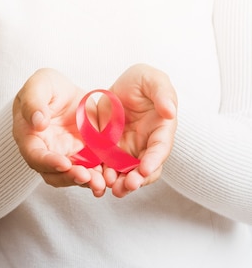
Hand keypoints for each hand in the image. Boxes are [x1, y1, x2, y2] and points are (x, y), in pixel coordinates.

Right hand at [13, 69, 105, 196]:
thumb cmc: (45, 87)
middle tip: (86, 176)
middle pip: (53, 173)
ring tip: (100, 182)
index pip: (34, 155)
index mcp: (29, 137)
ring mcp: (65, 156)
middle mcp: (45, 152)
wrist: (64, 92)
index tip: (64, 163)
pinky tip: (110, 177)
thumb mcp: (38, 85)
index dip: (48, 162)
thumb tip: (37, 123)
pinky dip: (99, 176)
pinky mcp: (83, 156)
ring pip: (71, 176)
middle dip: (69, 178)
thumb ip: (33, 101)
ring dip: (85, 182)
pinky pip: (91, 170)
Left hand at [98, 64, 177, 197]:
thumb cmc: (140, 81)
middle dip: (137, 179)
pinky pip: (106, 168)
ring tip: (111, 188)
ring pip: (126, 173)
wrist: (117, 87)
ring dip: (120, 183)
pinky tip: (96, 181)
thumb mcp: (151, 79)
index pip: (160, 148)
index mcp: (160, 130)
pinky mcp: (108, 151)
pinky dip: (103, 177)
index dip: (154, 160)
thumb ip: (162, 92)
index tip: (146, 169)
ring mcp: (127, 150)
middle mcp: (145, 145)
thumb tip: (170, 111)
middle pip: (144, 169)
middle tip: (128, 186)